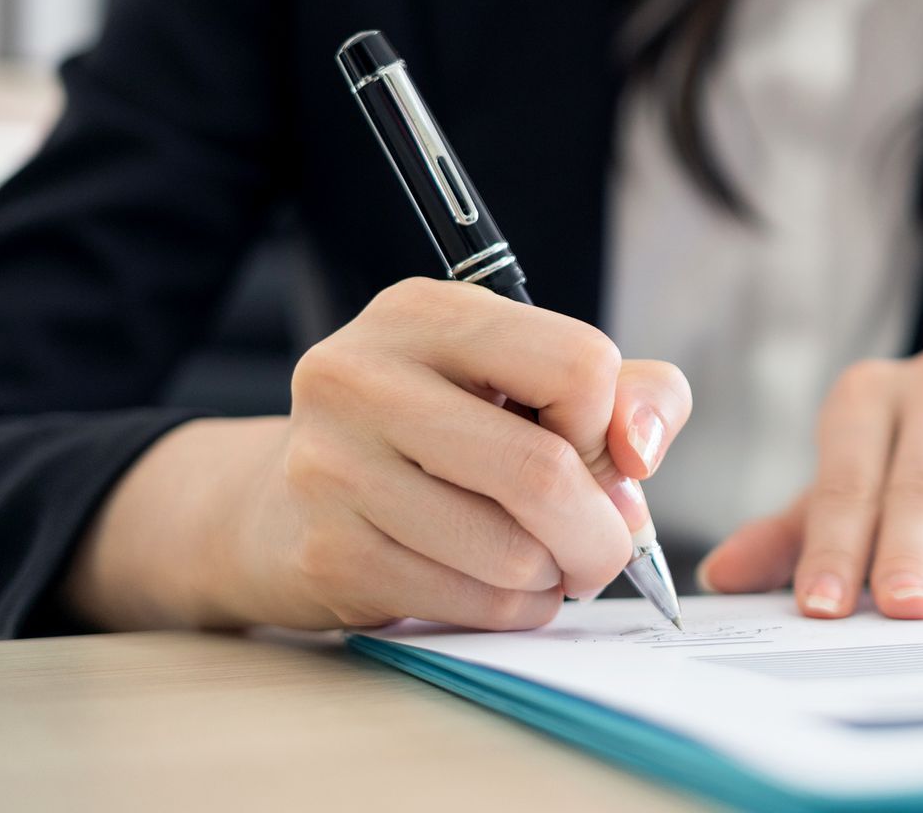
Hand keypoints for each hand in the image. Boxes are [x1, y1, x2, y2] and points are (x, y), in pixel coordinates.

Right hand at [62, 278, 690, 631]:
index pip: (577, 365)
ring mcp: (333, 465)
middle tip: (607, 548)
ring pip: (512, 552)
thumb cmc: (441, 437)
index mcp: (427, 313)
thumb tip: (640, 451)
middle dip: (602, 532)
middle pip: (544, 471)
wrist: (283, 510)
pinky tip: (500, 589)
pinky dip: (513, 610)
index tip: (598, 454)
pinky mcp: (327, 551)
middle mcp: (364, 375)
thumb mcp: (533, 384)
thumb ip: (628, 395)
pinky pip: (470, 602)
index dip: (609, 427)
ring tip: (543, 563)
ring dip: (556, 576)